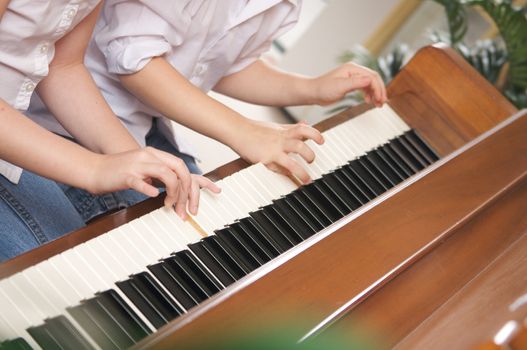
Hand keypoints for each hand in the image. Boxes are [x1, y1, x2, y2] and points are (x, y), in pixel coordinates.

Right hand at [87, 147, 219, 217]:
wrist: (95, 169)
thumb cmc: (120, 173)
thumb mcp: (146, 172)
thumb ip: (162, 177)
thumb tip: (181, 189)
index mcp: (156, 155)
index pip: (183, 166)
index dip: (201, 179)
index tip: (216, 191)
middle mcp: (149, 157)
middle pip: (179, 169)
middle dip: (187, 191)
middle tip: (187, 209)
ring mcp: (137, 165)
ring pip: (166, 174)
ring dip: (173, 192)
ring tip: (171, 206)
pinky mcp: (125, 175)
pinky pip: (140, 182)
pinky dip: (149, 189)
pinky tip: (154, 197)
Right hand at [233, 120, 323, 183]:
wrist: (237, 130)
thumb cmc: (255, 129)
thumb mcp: (276, 126)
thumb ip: (292, 127)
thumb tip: (306, 124)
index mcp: (284, 131)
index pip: (304, 130)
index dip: (315, 134)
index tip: (322, 141)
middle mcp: (281, 140)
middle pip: (301, 146)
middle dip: (311, 156)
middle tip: (312, 162)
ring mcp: (273, 150)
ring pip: (293, 161)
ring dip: (302, 172)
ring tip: (307, 179)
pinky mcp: (265, 159)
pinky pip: (279, 169)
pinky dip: (286, 174)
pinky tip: (289, 177)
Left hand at [310, 62, 386, 106]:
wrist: (313, 92)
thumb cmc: (323, 89)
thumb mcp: (340, 86)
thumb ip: (356, 83)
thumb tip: (370, 80)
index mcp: (353, 68)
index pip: (371, 76)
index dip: (378, 88)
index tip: (380, 99)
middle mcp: (354, 71)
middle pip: (373, 79)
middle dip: (379, 90)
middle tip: (382, 102)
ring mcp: (353, 77)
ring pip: (370, 83)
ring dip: (375, 93)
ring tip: (378, 104)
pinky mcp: (350, 84)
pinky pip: (364, 87)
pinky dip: (369, 94)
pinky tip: (369, 101)